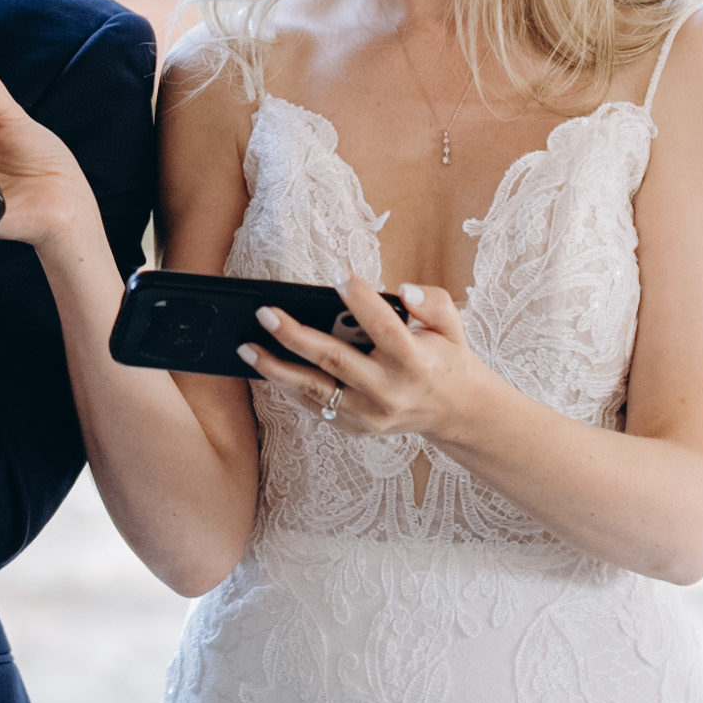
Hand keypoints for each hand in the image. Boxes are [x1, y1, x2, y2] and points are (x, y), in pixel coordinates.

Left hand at [251, 275, 507, 445]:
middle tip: (265, 313)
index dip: (361, 301)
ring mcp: (370, 414)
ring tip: (247, 348)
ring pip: (315, 389)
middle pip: (334, 361)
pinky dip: (291, 388)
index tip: (339, 275)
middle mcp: (389, 390)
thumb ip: (433, 302)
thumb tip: (404, 291)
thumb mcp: (452, 326)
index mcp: (415, 361)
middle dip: (295, 336)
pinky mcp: (358, 427)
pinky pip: (317, 407)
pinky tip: (269, 368)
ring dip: (277, 368)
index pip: (384, 328)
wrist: (455, 412)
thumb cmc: (447, 359)